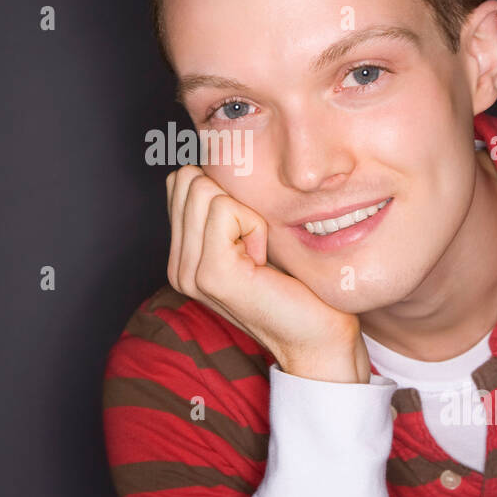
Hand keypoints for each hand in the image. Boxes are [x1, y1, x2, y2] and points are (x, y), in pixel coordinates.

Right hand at [165, 164, 369, 383]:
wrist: (319, 337)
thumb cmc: (297, 285)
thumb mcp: (253, 237)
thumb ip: (225, 208)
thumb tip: (215, 160)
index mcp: (182, 257)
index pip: (180, 181)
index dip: (224, 193)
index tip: (249, 236)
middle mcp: (177, 266)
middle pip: (187, 179)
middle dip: (231, 199)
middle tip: (255, 244)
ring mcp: (189, 272)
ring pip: (204, 189)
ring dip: (246, 213)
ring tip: (259, 254)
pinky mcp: (212, 274)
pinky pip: (226, 209)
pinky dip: (255, 225)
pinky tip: (263, 259)